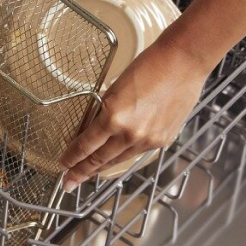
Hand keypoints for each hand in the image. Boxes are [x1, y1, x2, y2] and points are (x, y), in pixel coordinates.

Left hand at [59, 38, 208, 191]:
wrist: (182, 63)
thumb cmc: (147, 66)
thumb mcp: (114, 89)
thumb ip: (104, 112)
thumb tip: (93, 129)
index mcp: (113, 117)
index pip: (86, 145)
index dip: (72, 157)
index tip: (62, 165)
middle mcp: (130, 134)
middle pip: (100, 159)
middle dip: (82, 172)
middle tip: (69, 182)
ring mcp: (148, 140)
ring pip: (119, 159)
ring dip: (102, 168)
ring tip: (88, 173)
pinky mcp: (162, 140)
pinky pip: (137, 153)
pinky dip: (124, 156)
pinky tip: (115, 159)